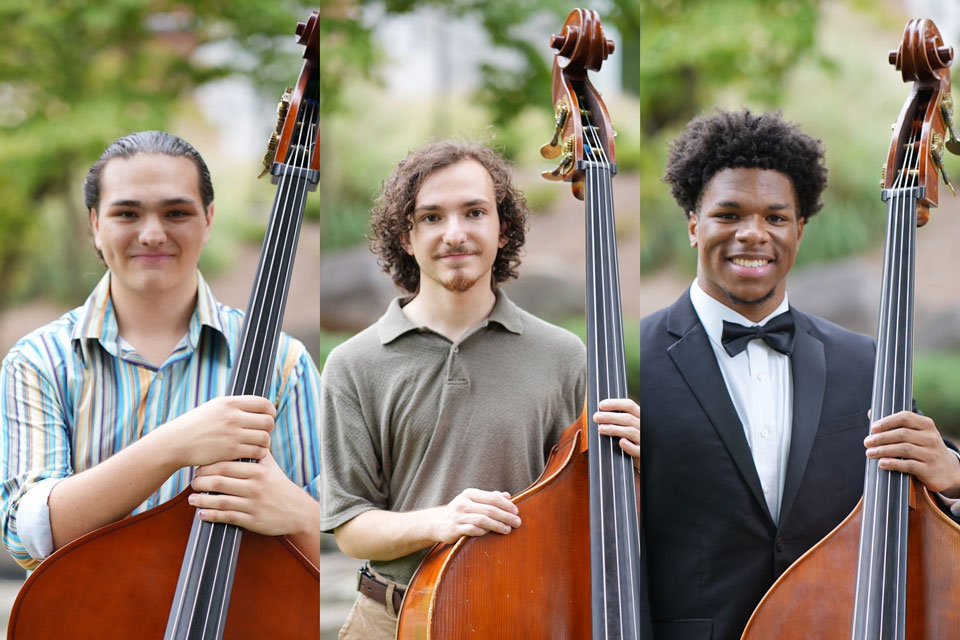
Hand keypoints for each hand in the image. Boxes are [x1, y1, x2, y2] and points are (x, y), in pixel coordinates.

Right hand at [160, 395, 274, 467]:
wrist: (177, 442)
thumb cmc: (197, 424)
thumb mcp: (215, 407)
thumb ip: (235, 406)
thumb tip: (258, 406)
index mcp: (230, 403)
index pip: (264, 403)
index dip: (270, 411)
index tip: (267, 417)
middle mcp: (233, 417)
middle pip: (268, 421)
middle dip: (268, 428)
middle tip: (262, 432)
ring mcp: (233, 434)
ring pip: (265, 438)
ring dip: (265, 442)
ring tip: (258, 444)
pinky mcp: (231, 451)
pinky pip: (257, 452)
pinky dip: (259, 453)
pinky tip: (253, 453)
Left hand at [189, 451, 313, 536]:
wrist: (297, 511)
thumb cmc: (281, 487)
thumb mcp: (272, 467)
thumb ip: (258, 452)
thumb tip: (246, 435)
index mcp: (258, 470)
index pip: (226, 465)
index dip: (208, 467)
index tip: (198, 468)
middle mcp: (255, 486)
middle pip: (220, 481)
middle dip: (201, 481)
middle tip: (193, 481)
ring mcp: (253, 504)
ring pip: (220, 500)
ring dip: (202, 500)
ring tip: (192, 499)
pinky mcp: (252, 520)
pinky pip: (227, 517)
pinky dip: (211, 515)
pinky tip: (202, 514)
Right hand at [431, 488, 520, 543]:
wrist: (439, 524)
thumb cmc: (462, 511)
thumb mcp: (473, 501)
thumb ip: (490, 497)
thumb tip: (508, 496)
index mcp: (469, 493)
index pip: (492, 497)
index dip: (506, 504)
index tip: (516, 511)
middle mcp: (463, 503)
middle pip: (489, 509)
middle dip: (506, 516)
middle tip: (517, 522)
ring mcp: (458, 516)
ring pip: (482, 520)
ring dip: (497, 525)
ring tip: (508, 530)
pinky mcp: (454, 529)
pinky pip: (472, 530)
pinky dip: (483, 532)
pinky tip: (490, 534)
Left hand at [595, 397, 640, 470]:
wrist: (642, 452)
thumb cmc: (632, 438)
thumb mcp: (630, 425)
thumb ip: (619, 418)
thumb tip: (600, 413)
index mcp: (640, 416)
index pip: (629, 405)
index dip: (615, 404)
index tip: (601, 405)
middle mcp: (644, 426)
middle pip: (628, 418)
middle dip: (610, 417)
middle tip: (596, 417)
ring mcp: (644, 439)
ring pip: (630, 432)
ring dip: (614, 429)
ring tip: (601, 429)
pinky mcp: (642, 452)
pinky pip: (636, 449)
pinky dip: (629, 446)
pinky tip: (621, 442)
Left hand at [864, 410, 959, 493]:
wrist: (948, 470)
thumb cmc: (925, 448)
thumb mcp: (917, 434)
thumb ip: (896, 424)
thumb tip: (871, 413)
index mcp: (926, 425)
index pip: (905, 417)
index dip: (887, 422)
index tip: (873, 428)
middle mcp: (930, 437)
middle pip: (902, 434)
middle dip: (881, 438)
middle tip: (867, 442)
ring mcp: (931, 454)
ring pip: (904, 449)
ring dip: (883, 450)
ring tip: (870, 453)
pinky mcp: (929, 469)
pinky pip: (909, 465)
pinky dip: (893, 463)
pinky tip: (882, 463)